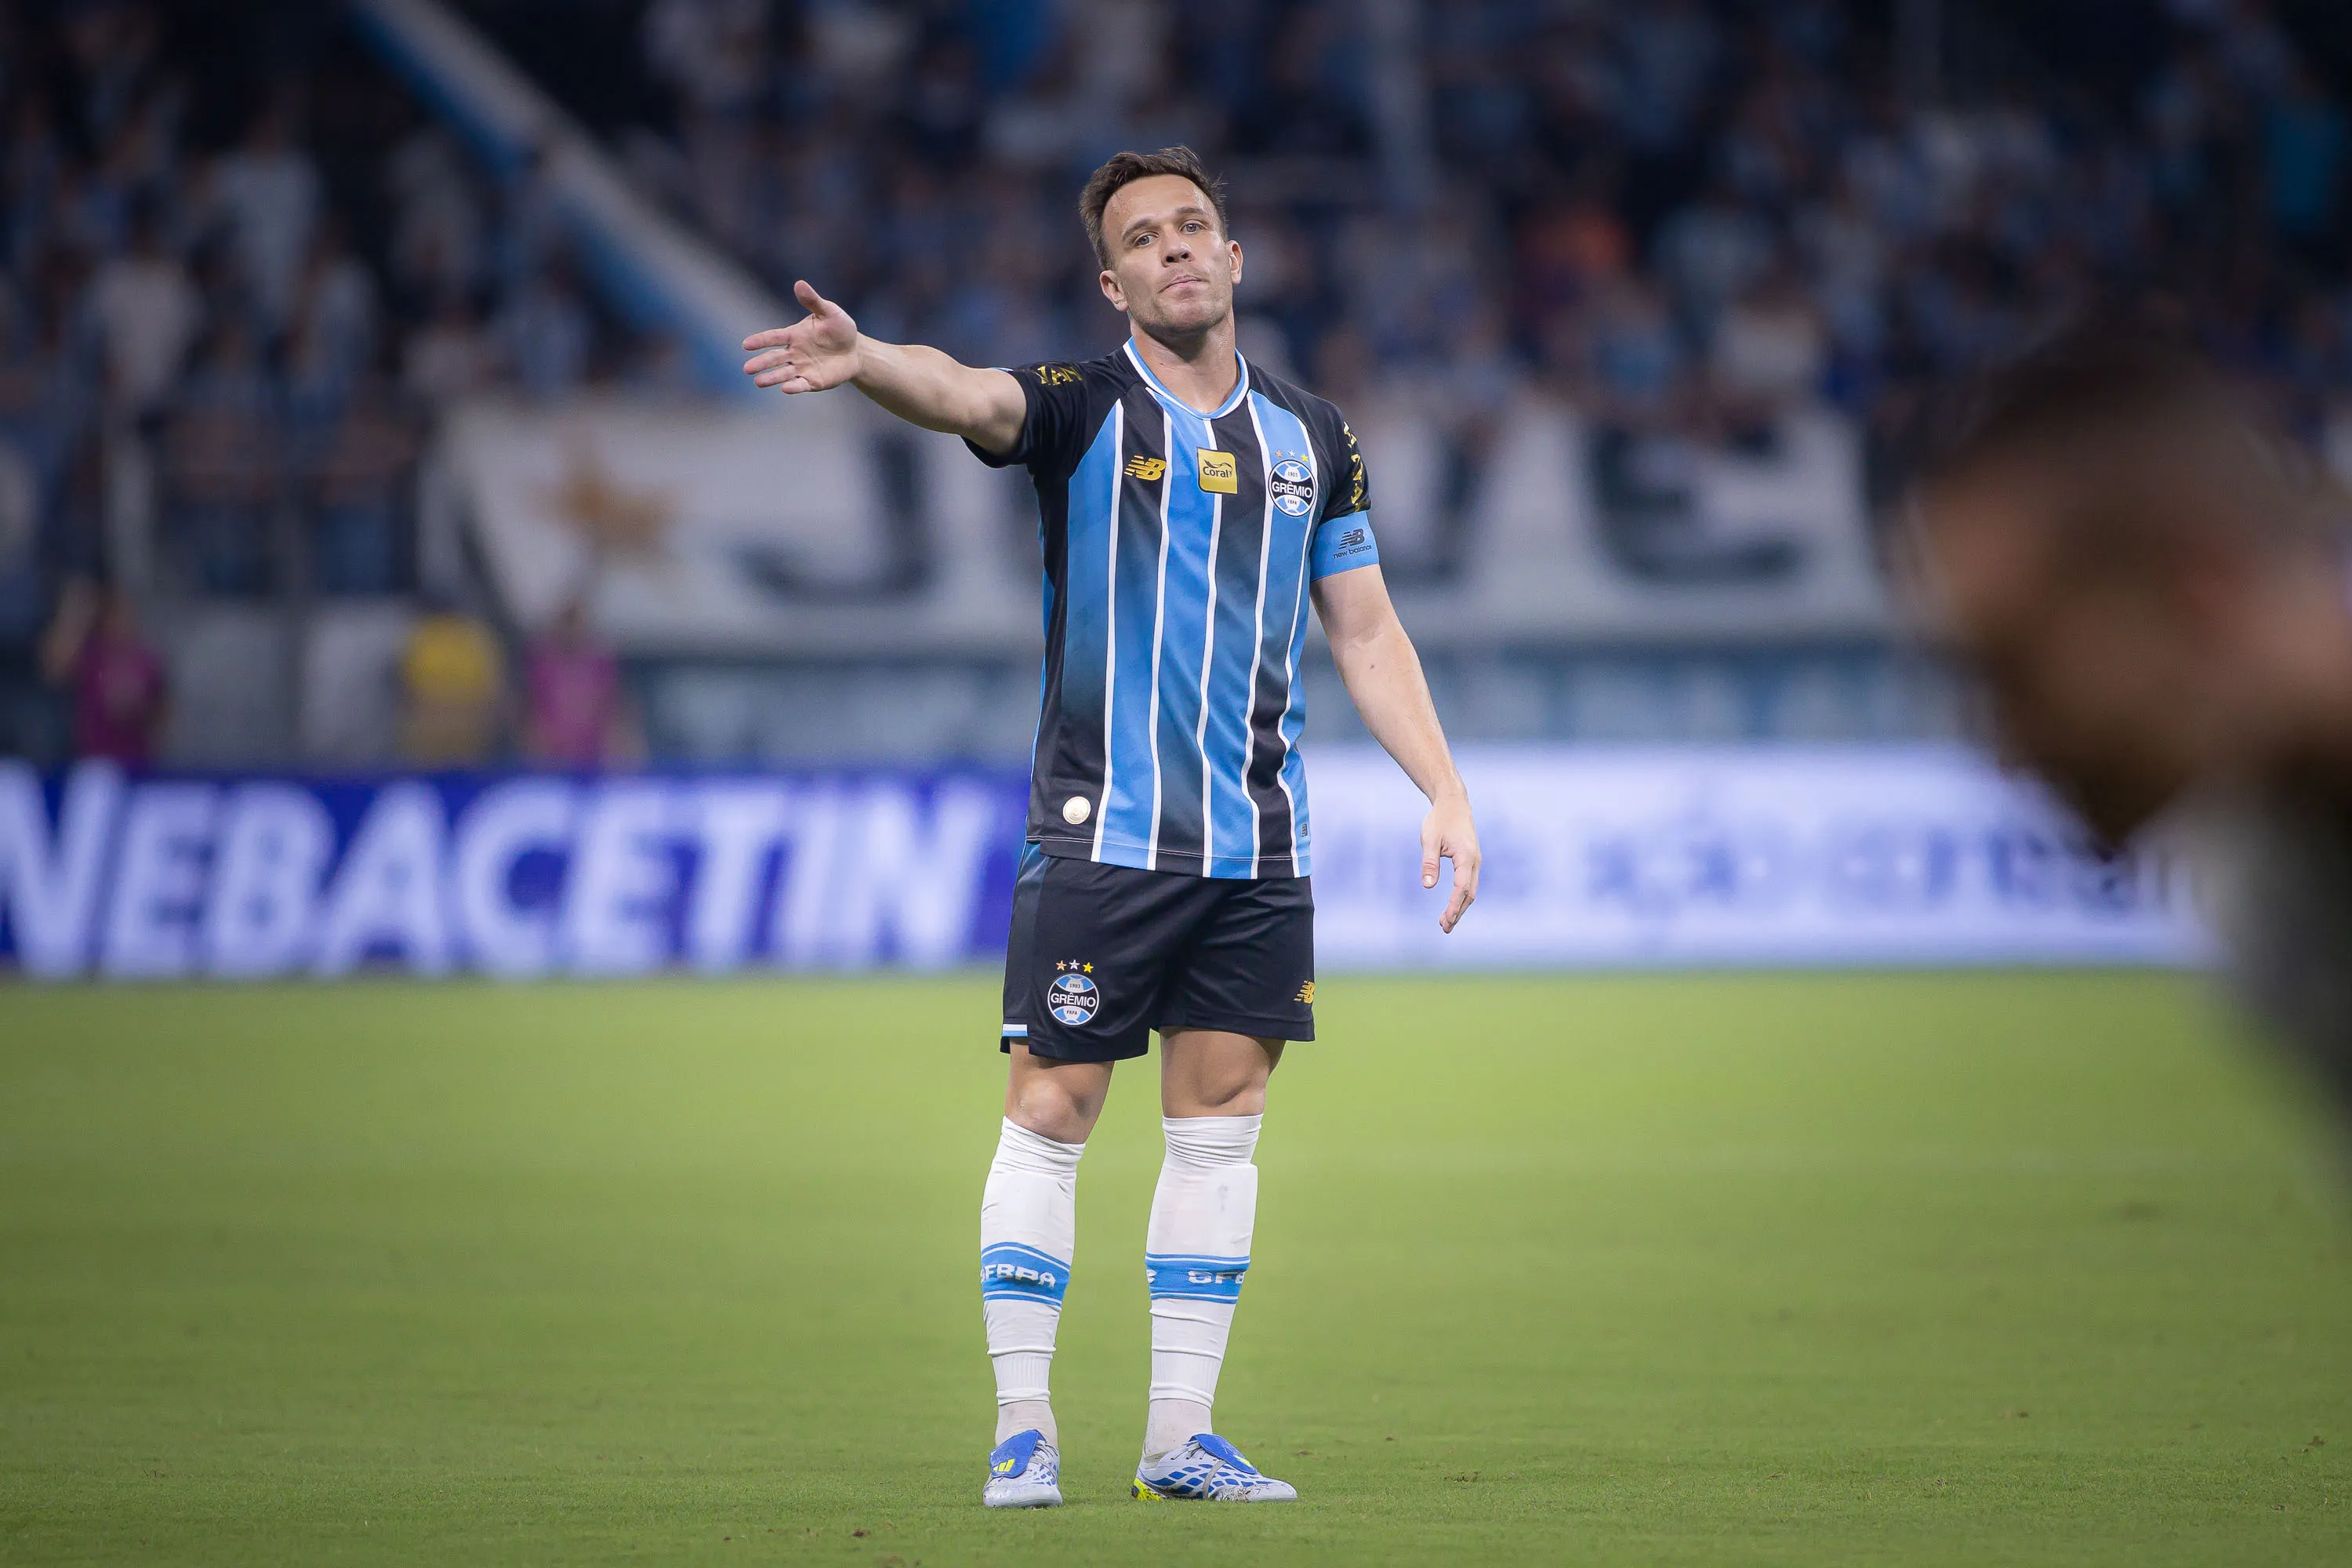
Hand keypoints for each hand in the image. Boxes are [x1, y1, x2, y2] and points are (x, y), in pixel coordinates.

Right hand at [741, 280, 861, 392]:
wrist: (855, 350)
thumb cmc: (840, 328)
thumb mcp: (829, 312)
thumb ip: (813, 301)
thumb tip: (799, 283)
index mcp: (794, 335)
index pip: (773, 337)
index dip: (760, 341)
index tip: (746, 345)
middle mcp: (795, 352)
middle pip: (774, 358)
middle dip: (761, 363)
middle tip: (747, 369)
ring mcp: (803, 368)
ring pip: (783, 373)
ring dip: (771, 378)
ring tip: (758, 382)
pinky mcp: (813, 381)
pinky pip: (801, 384)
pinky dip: (793, 387)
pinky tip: (785, 388)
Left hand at [1421, 790, 1479, 932]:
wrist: (1454, 804)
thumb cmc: (1440, 820)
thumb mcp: (1429, 839)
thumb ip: (1429, 862)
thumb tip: (1427, 885)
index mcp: (1466, 857)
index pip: (1461, 887)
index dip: (1454, 905)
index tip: (1447, 919)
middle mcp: (1475, 862)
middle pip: (1469, 894)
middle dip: (1458, 912)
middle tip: (1445, 928)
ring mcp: (1475, 862)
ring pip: (1470, 891)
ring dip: (1460, 907)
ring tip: (1446, 923)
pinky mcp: (1471, 861)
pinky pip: (1469, 884)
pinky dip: (1461, 897)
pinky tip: (1452, 906)